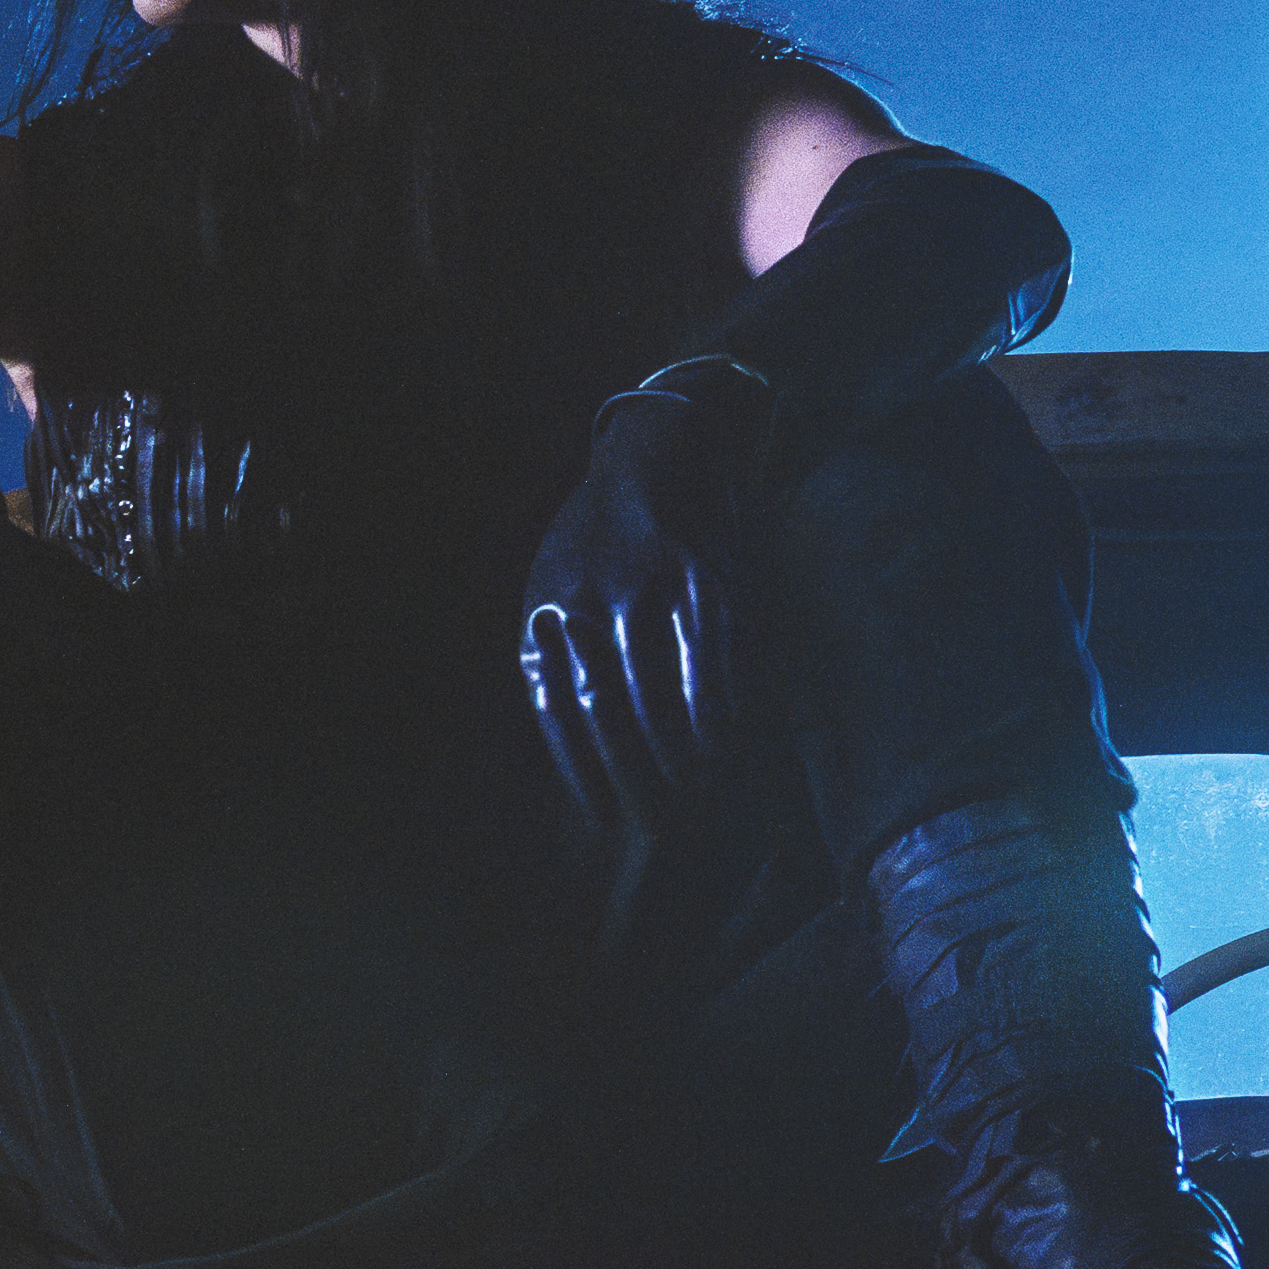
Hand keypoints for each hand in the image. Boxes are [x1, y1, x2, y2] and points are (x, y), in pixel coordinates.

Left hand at [520, 366, 751, 841]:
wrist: (655, 447)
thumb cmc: (599, 531)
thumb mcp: (553, 582)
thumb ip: (557, 651)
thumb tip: (574, 738)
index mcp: (543, 609)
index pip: (554, 711)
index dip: (579, 770)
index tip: (599, 814)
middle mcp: (587, 600)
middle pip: (607, 712)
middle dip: (631, 774)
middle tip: (654, 821)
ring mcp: (645, 587)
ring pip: (660, 693)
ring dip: (678, 754)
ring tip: (693, 795)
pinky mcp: (701, 575)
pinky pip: (709, 659)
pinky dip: (716, 708)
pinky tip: (725, 744)